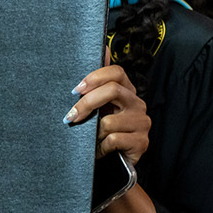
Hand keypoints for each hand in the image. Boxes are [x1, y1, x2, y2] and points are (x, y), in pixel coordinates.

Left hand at [65, 50, 150, 164]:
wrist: (113, 165)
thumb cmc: (102, 132)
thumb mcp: (97, 107)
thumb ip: (98, 82)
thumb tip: (103, 48)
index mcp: (126, 91)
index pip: (117, 72)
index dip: (95, 77)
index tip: (75, 90)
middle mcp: (137, 104)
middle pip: (113, 90)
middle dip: (87, 103)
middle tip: (70, 115)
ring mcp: (142, 123)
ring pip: (109, 121)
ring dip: (93, 132)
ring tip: (91, 139)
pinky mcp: (142, 142)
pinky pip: (113, 139)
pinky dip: (101, 147)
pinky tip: (100, 150)